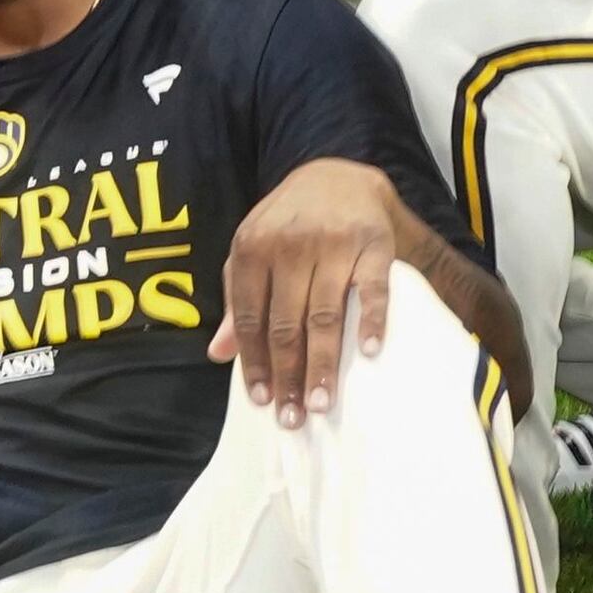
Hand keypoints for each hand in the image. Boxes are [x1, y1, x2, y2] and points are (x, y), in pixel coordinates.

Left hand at [216, 157, 414, 427]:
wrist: (339, 175)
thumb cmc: (287, 224)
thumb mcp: (252, 251)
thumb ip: (235, 300)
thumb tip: (219, 354)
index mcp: (252, 248)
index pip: (250, 317)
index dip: (255, 362)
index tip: (262, 400)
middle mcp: (290, 246)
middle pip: (286, 324)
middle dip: (288, 375)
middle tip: (293, 417)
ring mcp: (333, 245)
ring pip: (325, 315)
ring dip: (323, 364)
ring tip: (322, 402)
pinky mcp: (373, 244)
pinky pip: (373, 289)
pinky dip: (371, 321)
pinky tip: (368, 352)